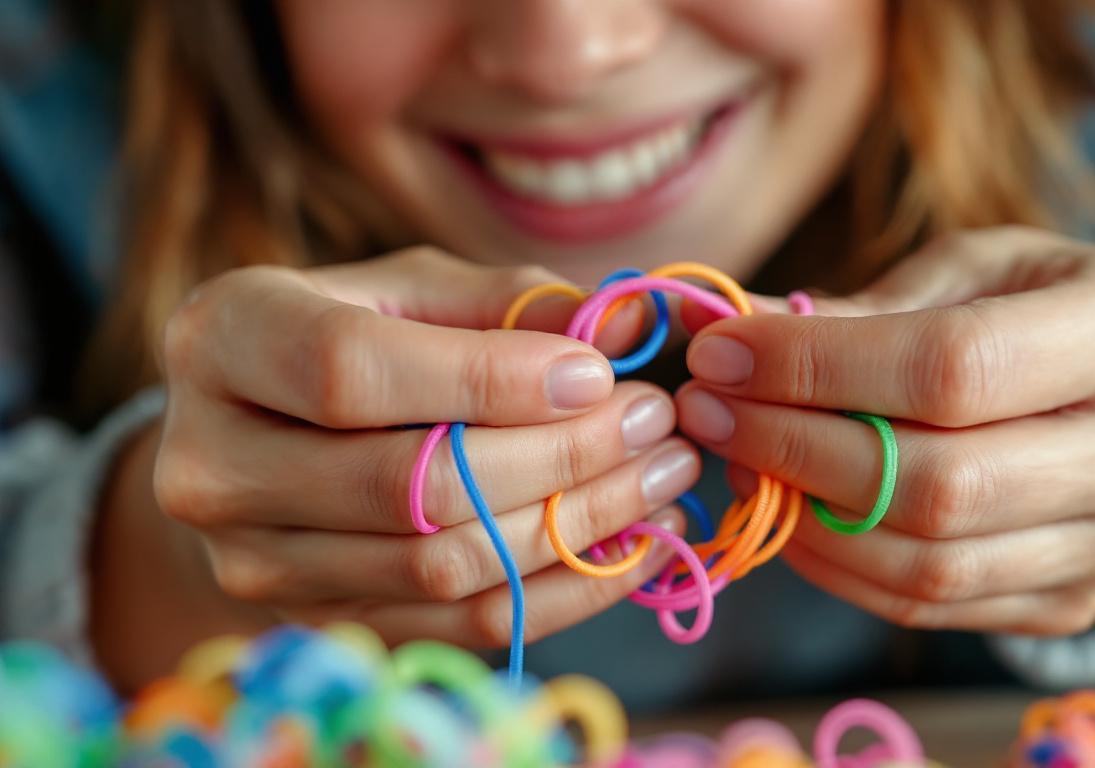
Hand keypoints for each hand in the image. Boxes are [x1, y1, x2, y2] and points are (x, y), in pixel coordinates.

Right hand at [96, 247, 697, 686]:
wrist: (268, 437)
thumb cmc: (350, 335)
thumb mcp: (415, 290)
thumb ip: (514, 300)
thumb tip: (633, 318)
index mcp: (226, 341)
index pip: (350, 371)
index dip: (487, 378)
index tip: (598, 372)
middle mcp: (213, 464)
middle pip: (409, 486)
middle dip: (561, 456)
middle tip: (657, 423)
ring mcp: (254, 562)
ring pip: (443, 566)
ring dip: (578, 525)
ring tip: (660, 477)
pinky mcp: (316, 624)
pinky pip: (459, 626)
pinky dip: (563, 590)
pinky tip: (630, 542)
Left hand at [675, 227, 1094, 635]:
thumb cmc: (1041, 314)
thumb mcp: (973, 272)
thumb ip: (863, 305)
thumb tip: (724, 325)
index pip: (952, 367)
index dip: (818, 366)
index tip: (722, 353)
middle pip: (939, 482)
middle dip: (796, 447)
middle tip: (710, 412)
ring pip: (927, 564)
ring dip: (804, 517)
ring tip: (740, 459)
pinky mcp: (1072, 605)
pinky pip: (927, 608)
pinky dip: (836, 567)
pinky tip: (788, 512)